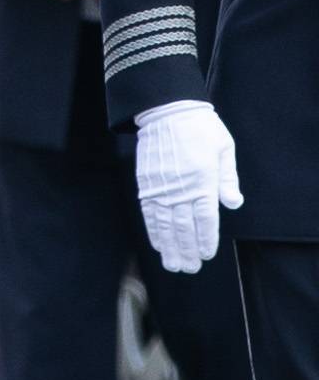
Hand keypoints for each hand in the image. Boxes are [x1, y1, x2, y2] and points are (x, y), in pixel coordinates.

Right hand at [135, 101, 241, 273]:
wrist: (167, 111)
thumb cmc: (200, 128)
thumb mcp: (224, 149)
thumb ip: (228, 179)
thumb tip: (233, 204)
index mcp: (203, 179)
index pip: (205, 218)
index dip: (206, 239)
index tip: (207, 254)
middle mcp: (180, 188)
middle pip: (184, 227)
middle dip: (187, 250)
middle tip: (190, 268)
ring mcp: (161, 188)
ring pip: (165, 225)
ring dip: (169, 247)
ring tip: (173, 264)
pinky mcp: (146, 185)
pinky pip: (149, 213)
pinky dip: (153, 231)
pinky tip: (157, 243)